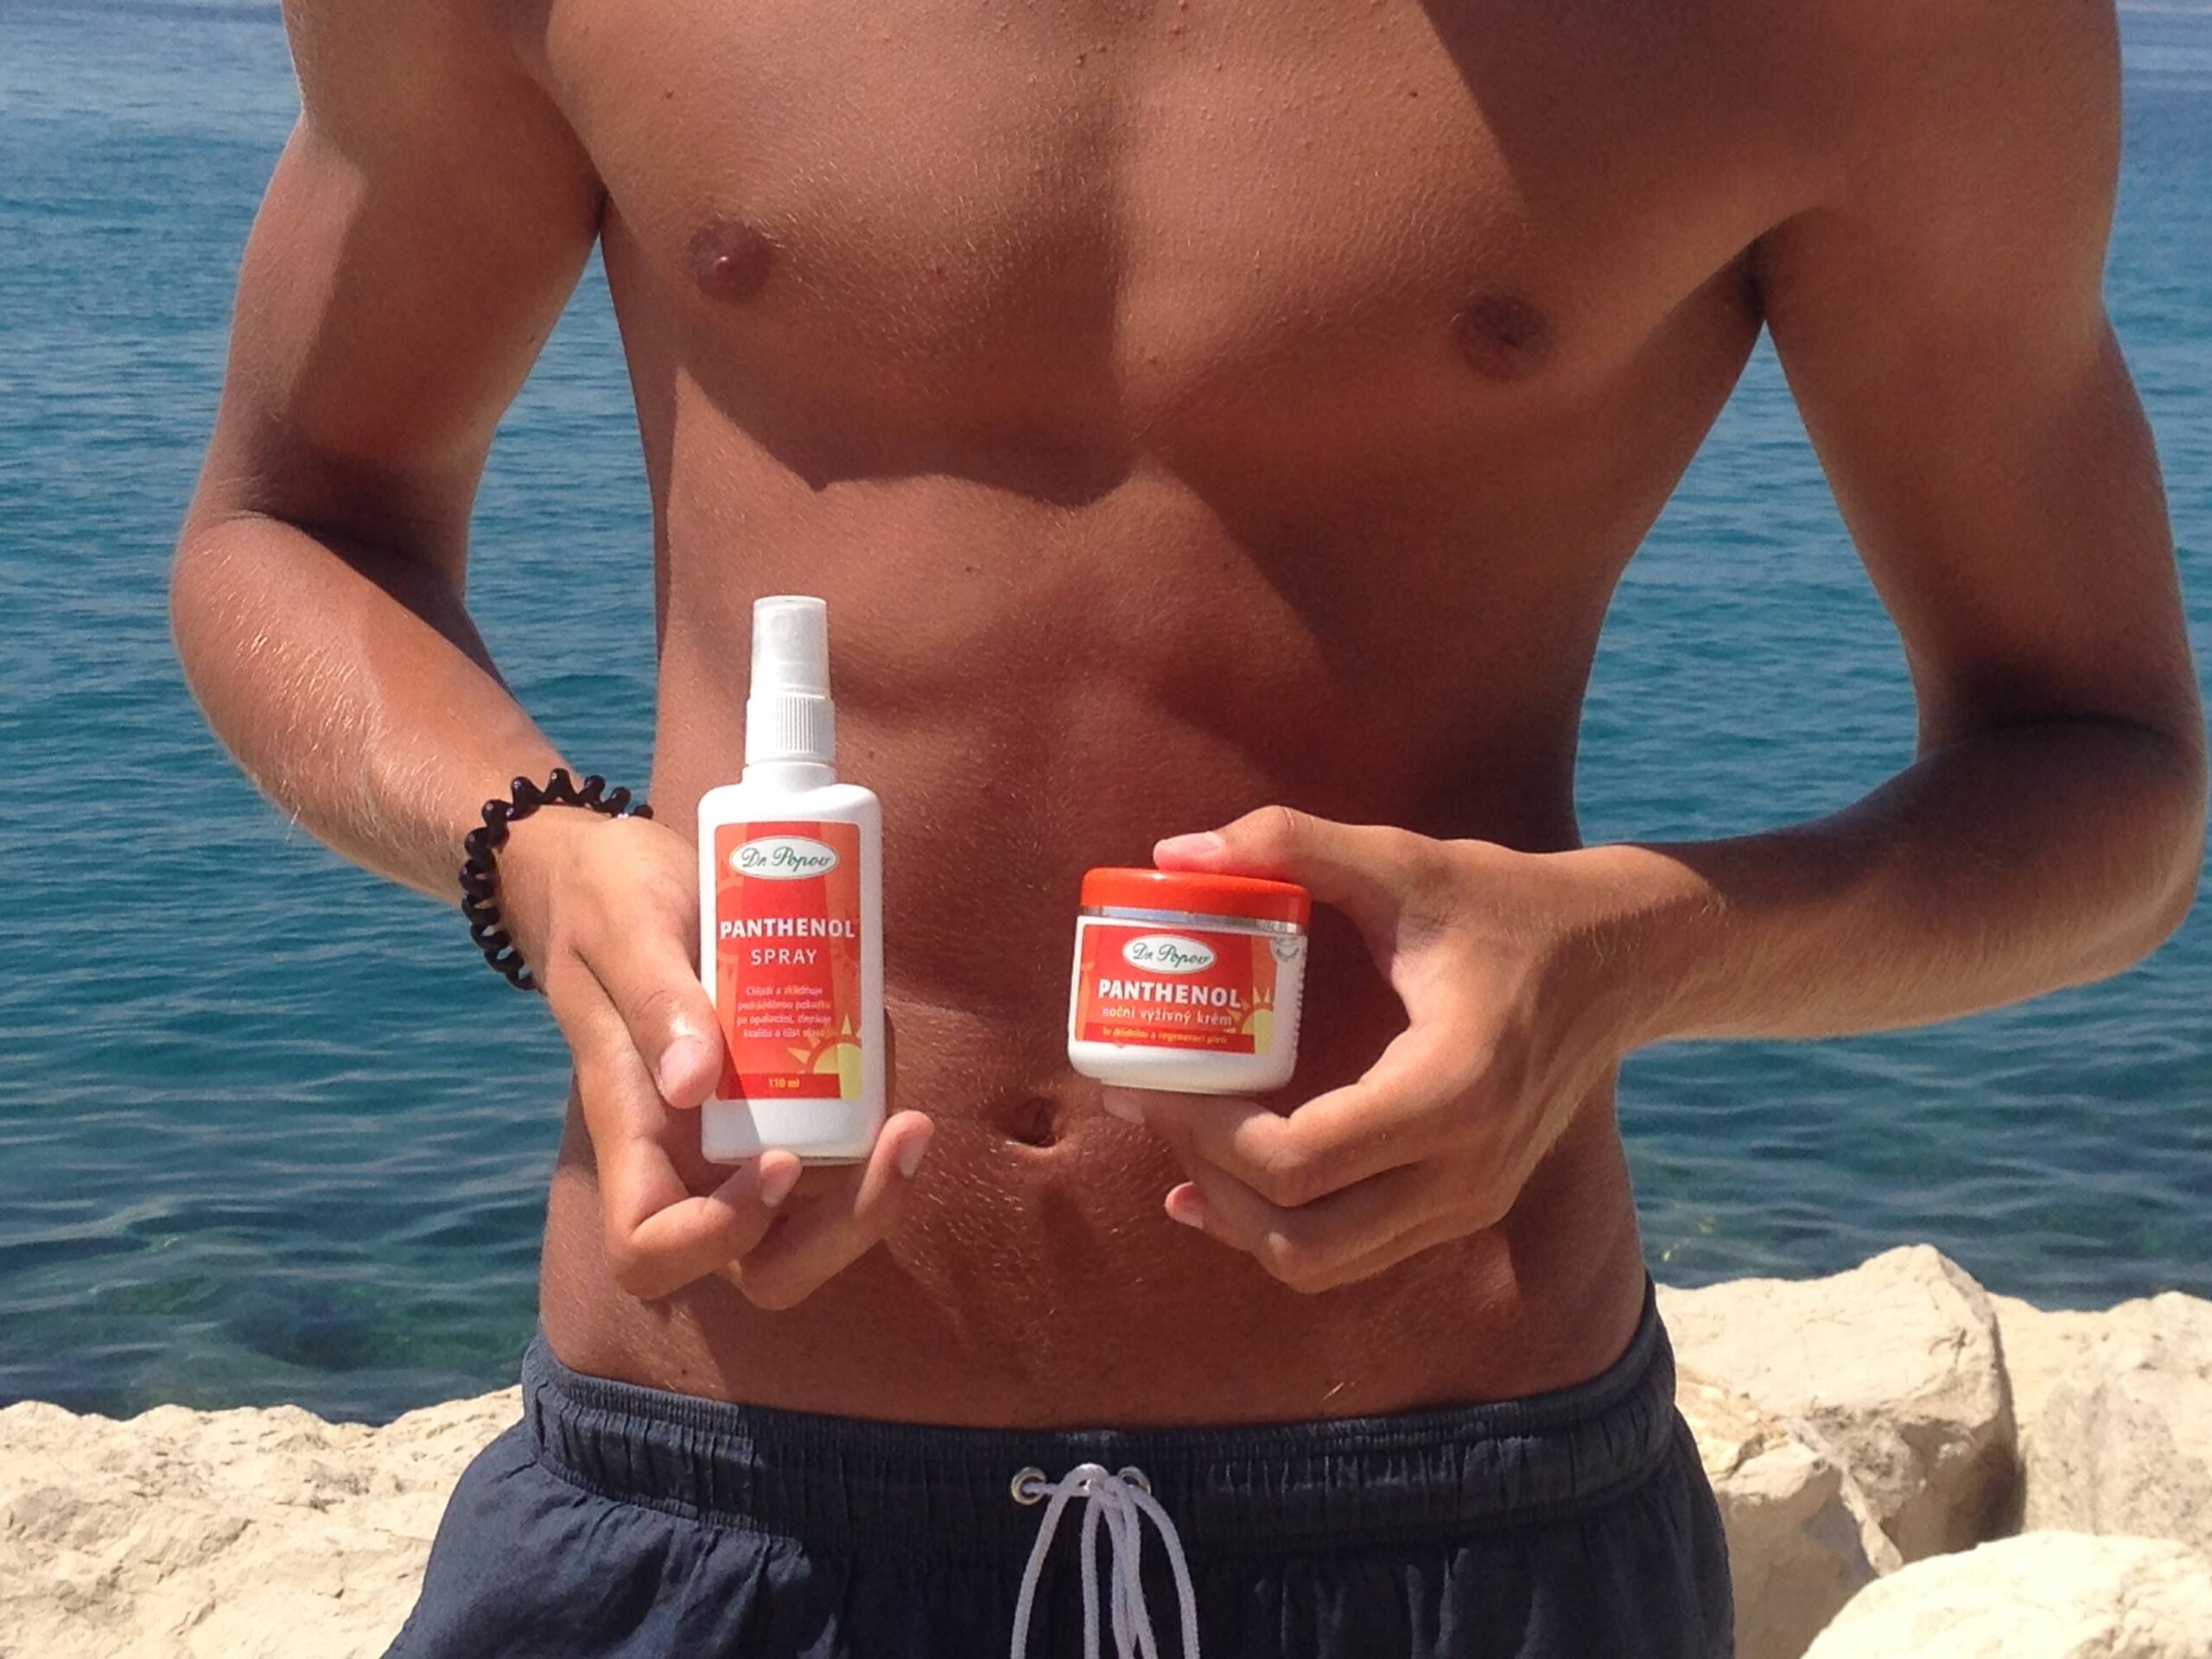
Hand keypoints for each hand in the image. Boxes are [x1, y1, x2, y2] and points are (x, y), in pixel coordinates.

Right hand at [499, 807, 932, 1306]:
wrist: (621, 869)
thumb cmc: (607, 895)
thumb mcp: (624, 925)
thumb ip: (654, 998)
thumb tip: (694, 1084)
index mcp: (632, 1134)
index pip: (651, 1250)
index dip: (715, 1239)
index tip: (777, 1164)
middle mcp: (689, 1159)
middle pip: (762, 1266)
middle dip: (844, 1229)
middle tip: (901, 1138)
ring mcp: (741, 1138)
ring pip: (816, 1219)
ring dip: (875, 1181)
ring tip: (904, 1107)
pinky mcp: (783, 1100)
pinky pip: (839, 1140)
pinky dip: (872, 1109)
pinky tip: (878, 1037)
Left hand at [1103, 806, 1631, 1293]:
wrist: (1621, 959)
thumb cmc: (1507, 905)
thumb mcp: (1403, 862)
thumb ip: (1290, 842)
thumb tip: (1174, 852)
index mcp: (1449, 1091)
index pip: (1297, 1160)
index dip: (1203, 1132)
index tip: (1152, 1075)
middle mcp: (1464, 1170)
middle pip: (1299, 1237)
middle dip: (1207, 1180)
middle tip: (1153, 1105)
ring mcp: (1470, 1201)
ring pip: (1320, 1263)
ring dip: (1236, 1214)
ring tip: (1181, 1136)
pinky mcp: (1466, 1207)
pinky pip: (1351, 1253)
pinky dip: (1277, 1226)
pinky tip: (1217, 1183)